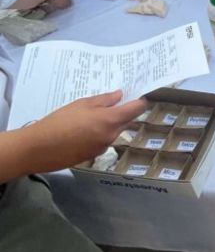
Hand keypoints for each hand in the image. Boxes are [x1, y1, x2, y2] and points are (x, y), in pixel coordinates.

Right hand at [26, 91, 147, 171]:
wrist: (38, 148)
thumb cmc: (60, 121)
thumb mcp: (82, 104)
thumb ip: (104, 100)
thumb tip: (120, 96)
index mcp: (111, 120)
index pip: (136, 110)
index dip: (139, 102)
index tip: (137, 96)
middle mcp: (111, 136)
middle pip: (127, 122)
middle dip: (123, 113)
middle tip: (112, 103)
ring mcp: (103, 148)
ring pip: (115, 132)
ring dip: (111, 124)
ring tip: (92, 117)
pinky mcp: (93, 155)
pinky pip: (103, 141)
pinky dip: (100, 134)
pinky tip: (84, 130)